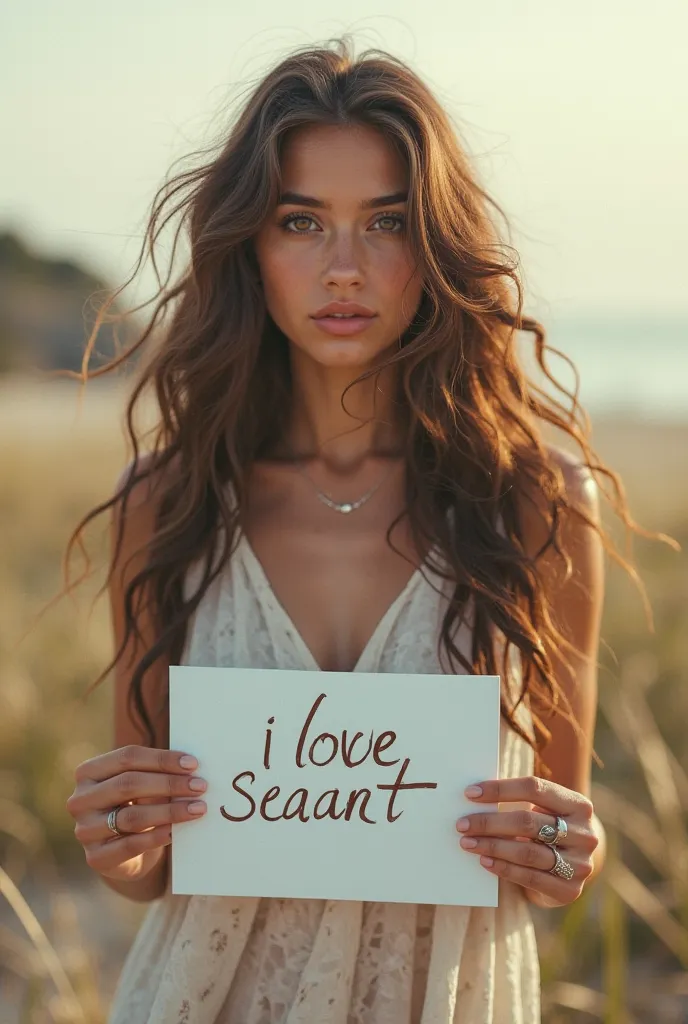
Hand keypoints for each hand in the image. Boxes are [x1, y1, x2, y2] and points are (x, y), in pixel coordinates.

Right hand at [66, 745, 207, 881]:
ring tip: (197, 808)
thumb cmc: (135, 806)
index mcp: (88, 772)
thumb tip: (191, 768)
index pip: (127, 757)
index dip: (162, 759)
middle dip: (169, 784)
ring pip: (131, 816)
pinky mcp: (96, 857)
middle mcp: (80, 799)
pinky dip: (156, 837)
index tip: (193, 764)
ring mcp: (84, 830)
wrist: (123, 853)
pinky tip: (175, 831)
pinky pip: (130, 845)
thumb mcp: (140, 786)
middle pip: (129, 784)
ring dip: (169, 811)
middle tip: (200, 786)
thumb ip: (156, 774)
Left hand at [456, 775, 598, 906]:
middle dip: (490, 822)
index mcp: (578, 805)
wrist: (573, 867)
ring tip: (468, 843)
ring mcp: (580, 864)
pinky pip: (530, 877)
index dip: (500, 789)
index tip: (470, 793)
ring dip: (492, 846)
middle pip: (528, 822)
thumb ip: (518, 803)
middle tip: (462, 824)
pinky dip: (504, 868)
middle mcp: (584, 833)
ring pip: (527, 852)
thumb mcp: (543, 812)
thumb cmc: (548, 830)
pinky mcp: (569, 889)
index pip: (535, 788)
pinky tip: (484, 861)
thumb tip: (473, 797)